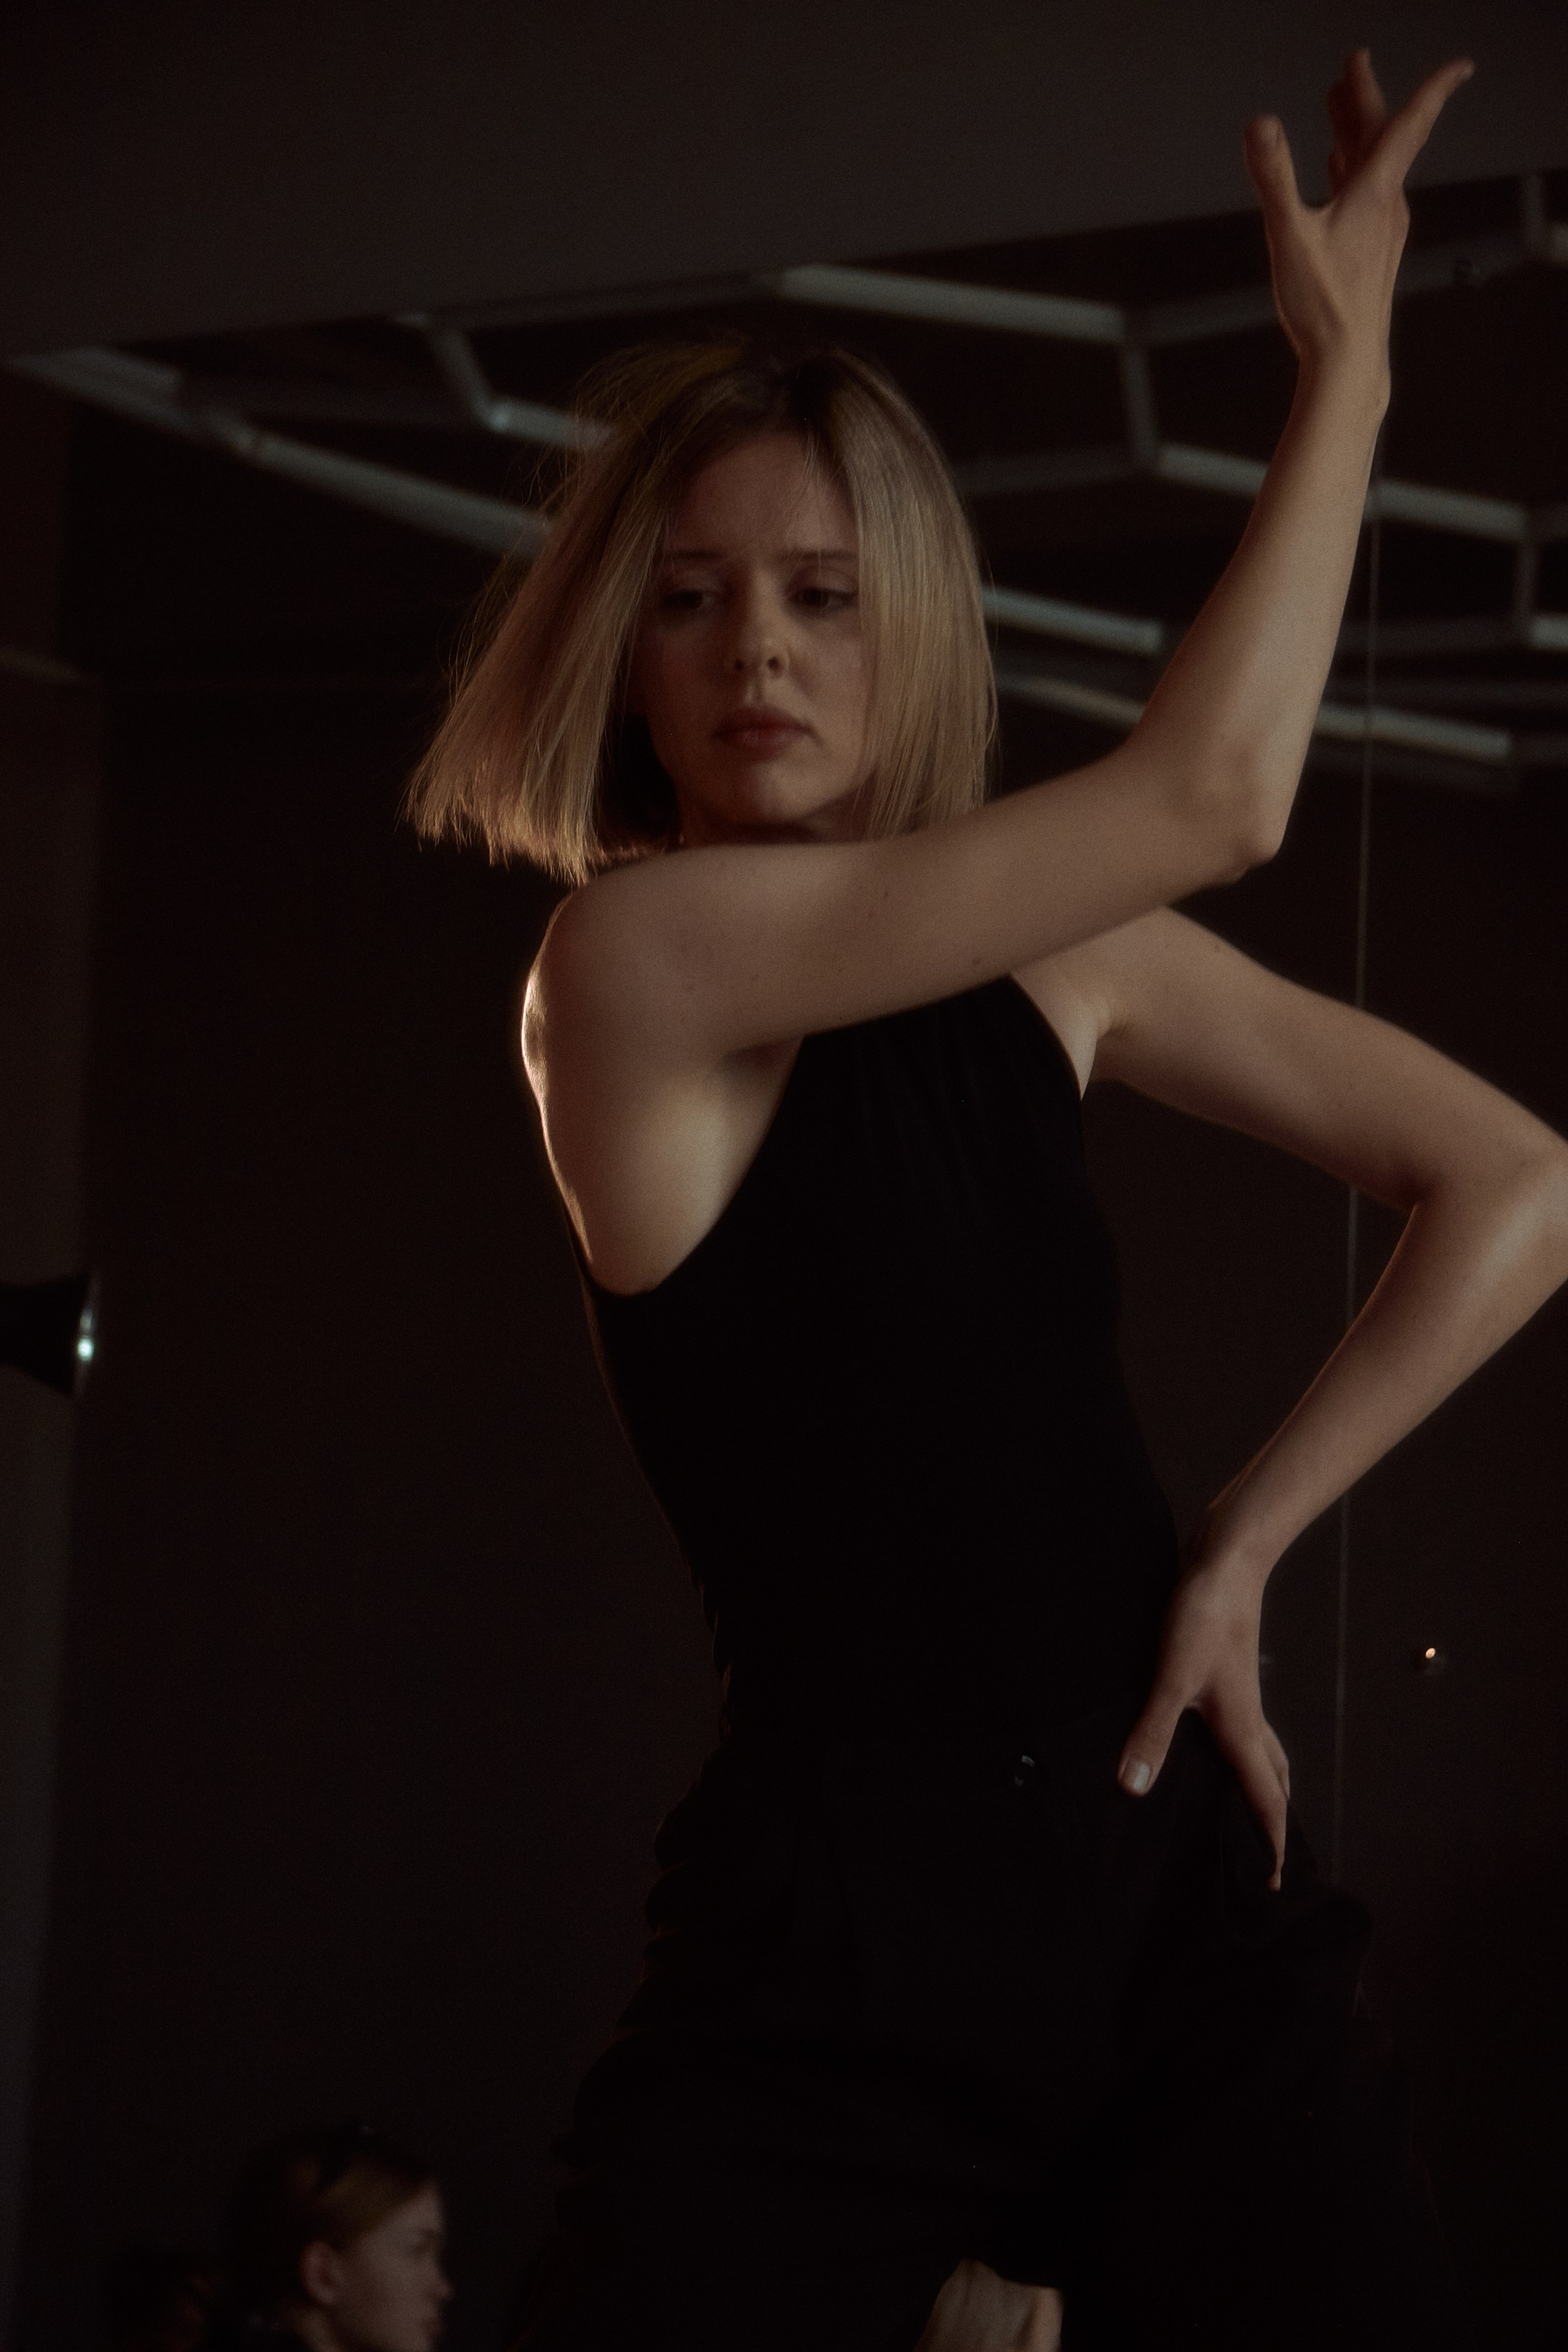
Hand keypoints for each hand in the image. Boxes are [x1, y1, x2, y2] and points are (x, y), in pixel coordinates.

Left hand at [1117, 1504, 1290, 1888]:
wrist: (1224, 1561)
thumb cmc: (1203, 1617)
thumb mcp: (1171, 1678)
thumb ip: (1152, 1734)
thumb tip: (1133, 1789)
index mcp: (1242, 1730)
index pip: (1265, 1800)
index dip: (1270, 1844)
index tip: (1275, 1885)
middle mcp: (1249, 1718)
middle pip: (1272, 1780)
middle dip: (1273, 1821)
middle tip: (1268, 1857)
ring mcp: (1239, 1696)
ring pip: (1263, 1752)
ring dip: (1262, 1784)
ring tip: (1250, 1808)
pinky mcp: (1225, 1674)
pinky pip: (1245, 1728)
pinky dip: (1243, 1750)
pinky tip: (1213, 1742)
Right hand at [1246, 50, 1473, 377]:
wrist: (1348, 360)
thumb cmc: (1323, 307)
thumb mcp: (1289, 236)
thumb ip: (1274, 177)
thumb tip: (1260, 125)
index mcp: (1375, 193)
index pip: (1408, 125)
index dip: (1434, 89)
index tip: (1460, 65)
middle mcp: (1386, 205)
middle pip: (1383, 136)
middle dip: (1366, 97)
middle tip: (1353, 65)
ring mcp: (1381, 227)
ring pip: (1374, 163)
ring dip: (1355, 130)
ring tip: (1338, 102)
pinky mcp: (1370, 248)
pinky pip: (1366, 191)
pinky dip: (1351, 167)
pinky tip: (1336, 167)